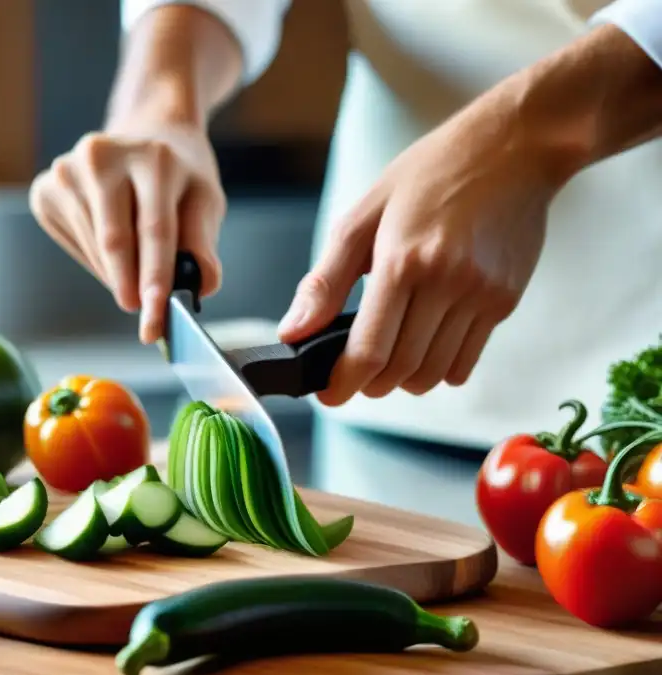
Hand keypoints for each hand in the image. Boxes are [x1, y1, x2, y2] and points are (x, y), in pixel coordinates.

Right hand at [29, 124, 224, 343]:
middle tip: (144, 315)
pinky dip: (96, 261)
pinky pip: (73, 244)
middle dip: (131, 286)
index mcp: (152, 156)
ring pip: (93, 248)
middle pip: (115, 241)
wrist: (147, 133)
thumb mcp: (204, 200)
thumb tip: (202, 286)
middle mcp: (103, 155)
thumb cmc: (179, 175)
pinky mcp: (45, 188)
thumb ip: (202, 244)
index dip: (155, 278)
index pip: (154, 229)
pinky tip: (112, 249)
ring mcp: (67, 170)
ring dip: (116, 276)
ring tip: (136, 272)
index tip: (156, 317)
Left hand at [278, 91, 566, 405]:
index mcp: (402, 261)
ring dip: (403, 380)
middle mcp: (445, 283)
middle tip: (353, 372)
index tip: (328, 392)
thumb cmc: (432, 173)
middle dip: (369, 384)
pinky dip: (439, 369)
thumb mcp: (364, 215)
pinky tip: (424, 345)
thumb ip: (325, 280)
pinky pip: (466, 362)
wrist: (514, 148)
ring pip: (434, 374)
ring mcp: (480, 296)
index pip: (369, 351)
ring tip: (388, 357)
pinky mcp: (504, 301)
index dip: (343, 383)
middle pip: (401, 371)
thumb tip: (292, 331)